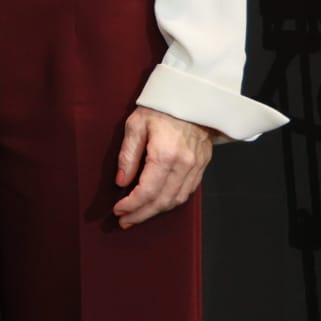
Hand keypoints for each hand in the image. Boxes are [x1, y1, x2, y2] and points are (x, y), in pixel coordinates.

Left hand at [113, 107, 213, 226]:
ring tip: (138, 217)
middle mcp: (184, 165)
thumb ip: (128, 155)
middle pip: (162, 201)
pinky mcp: (202, 168)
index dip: (132, 205)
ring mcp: (196, 168)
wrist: (192, 98)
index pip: (148, 191)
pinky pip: (187, 193)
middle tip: (125, 221)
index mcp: (165, 154)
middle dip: (142, 214)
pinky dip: (171, 202)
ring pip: (176, 200)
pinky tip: (157, 205)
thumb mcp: (135, 125)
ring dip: (156, 212)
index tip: (118, 211)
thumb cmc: (160, 108)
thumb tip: (121, 182)